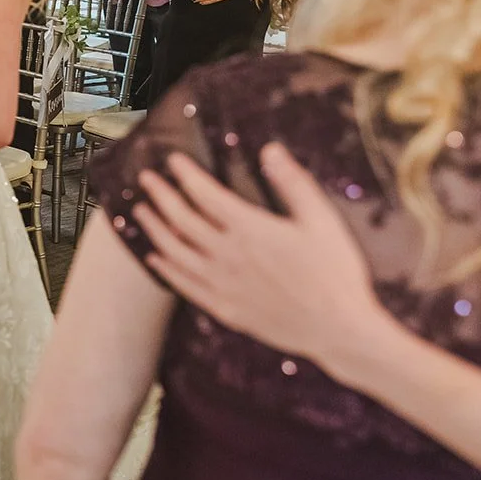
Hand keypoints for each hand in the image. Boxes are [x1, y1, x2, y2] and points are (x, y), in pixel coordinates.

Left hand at [131, 142, 394, 374]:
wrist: (339, 329)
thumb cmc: (335, 272)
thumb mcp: (322, 220)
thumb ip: (293, 183)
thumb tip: (270, 150)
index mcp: (251, 230)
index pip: (206, 195)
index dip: (186, 175)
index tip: (172, 161)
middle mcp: (229, 256)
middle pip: (182, 220)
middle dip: (161, 196)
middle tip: (145, 180)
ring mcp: (222, 284)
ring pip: (175, 252)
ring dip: (154, 229)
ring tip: (141, 212)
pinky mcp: (224, 308)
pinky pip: (185, 286)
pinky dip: (166, 269)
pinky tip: (155, 258)